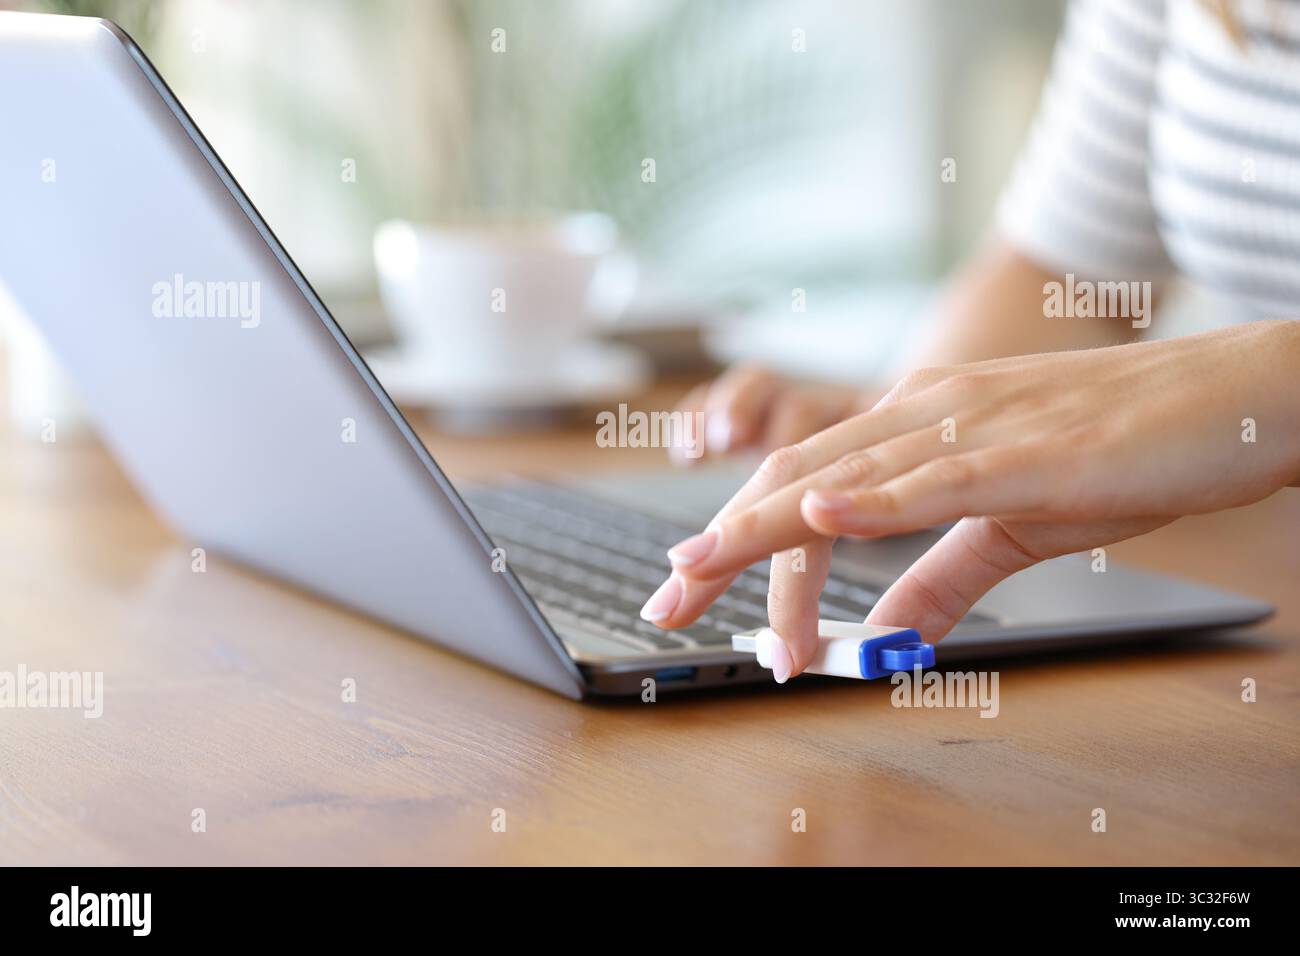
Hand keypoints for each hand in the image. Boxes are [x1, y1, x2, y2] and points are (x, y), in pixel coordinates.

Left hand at [641, 321, 1299, 680]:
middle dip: (720, 541)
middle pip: (794, 478)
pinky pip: (934, 475)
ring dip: (764, 528)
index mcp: (912, 424)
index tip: (683, 585)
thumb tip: (885, 633)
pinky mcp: (1026, 451)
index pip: (799, 482)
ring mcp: (969, 425)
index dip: (732, 534)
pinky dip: (872, 497)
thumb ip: (940, 574)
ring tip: (698, 569)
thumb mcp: (1010, 524)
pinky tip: (819, 513)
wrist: (1223, 397)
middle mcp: (921, 412)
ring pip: (843, 474)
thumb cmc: (1116, 449)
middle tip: (664, 600)